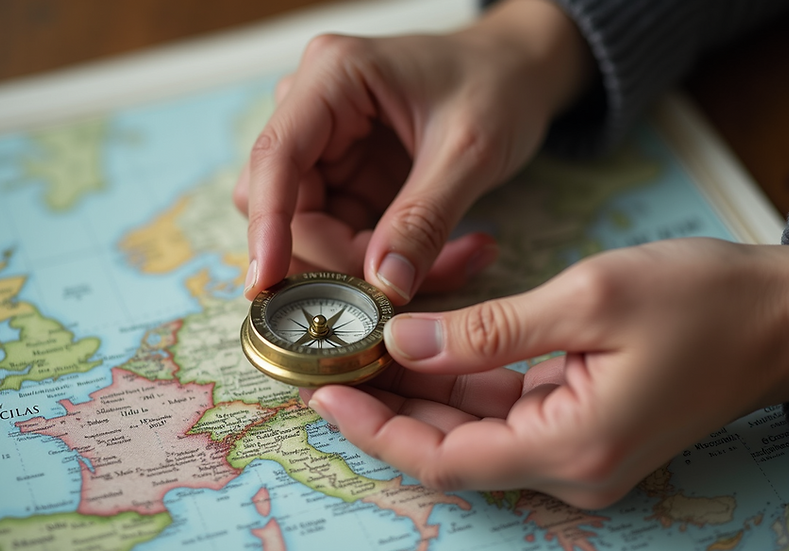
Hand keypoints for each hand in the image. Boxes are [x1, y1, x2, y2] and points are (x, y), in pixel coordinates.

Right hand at [234, 0, 593, 301]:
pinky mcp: (349, 181)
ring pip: (314, 233)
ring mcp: (329, 149)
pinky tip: (449, 257)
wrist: (521, 72)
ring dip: (370, 268)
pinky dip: (389, 262)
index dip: (267, 225)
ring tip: (453, 262)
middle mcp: (315, 111)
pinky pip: (347, 239)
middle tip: (407, 283)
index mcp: (334, 78)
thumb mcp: (471, 151)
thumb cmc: (499, 84)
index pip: (275, 157)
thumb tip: (383, 286)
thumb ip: (424, 218)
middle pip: (287, 206)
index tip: (267, 284)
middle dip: (339, 259)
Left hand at [300, 239, 788, 507]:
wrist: (781, 317)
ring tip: (364, 350)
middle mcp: (570, 466)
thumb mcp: (587, 299)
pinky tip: (424, 348)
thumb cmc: (701, 302)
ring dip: (421, 394)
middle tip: (333, 361)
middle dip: (389, 408)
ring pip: (475, 429)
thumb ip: (488, 330)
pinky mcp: (583, 425)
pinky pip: (506, 412)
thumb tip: (405, 344)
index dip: (377, 431)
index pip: (445, 460)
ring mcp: (578, 450)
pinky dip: (464, 384)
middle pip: (453, 449)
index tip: (325, 392)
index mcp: (571, 449)